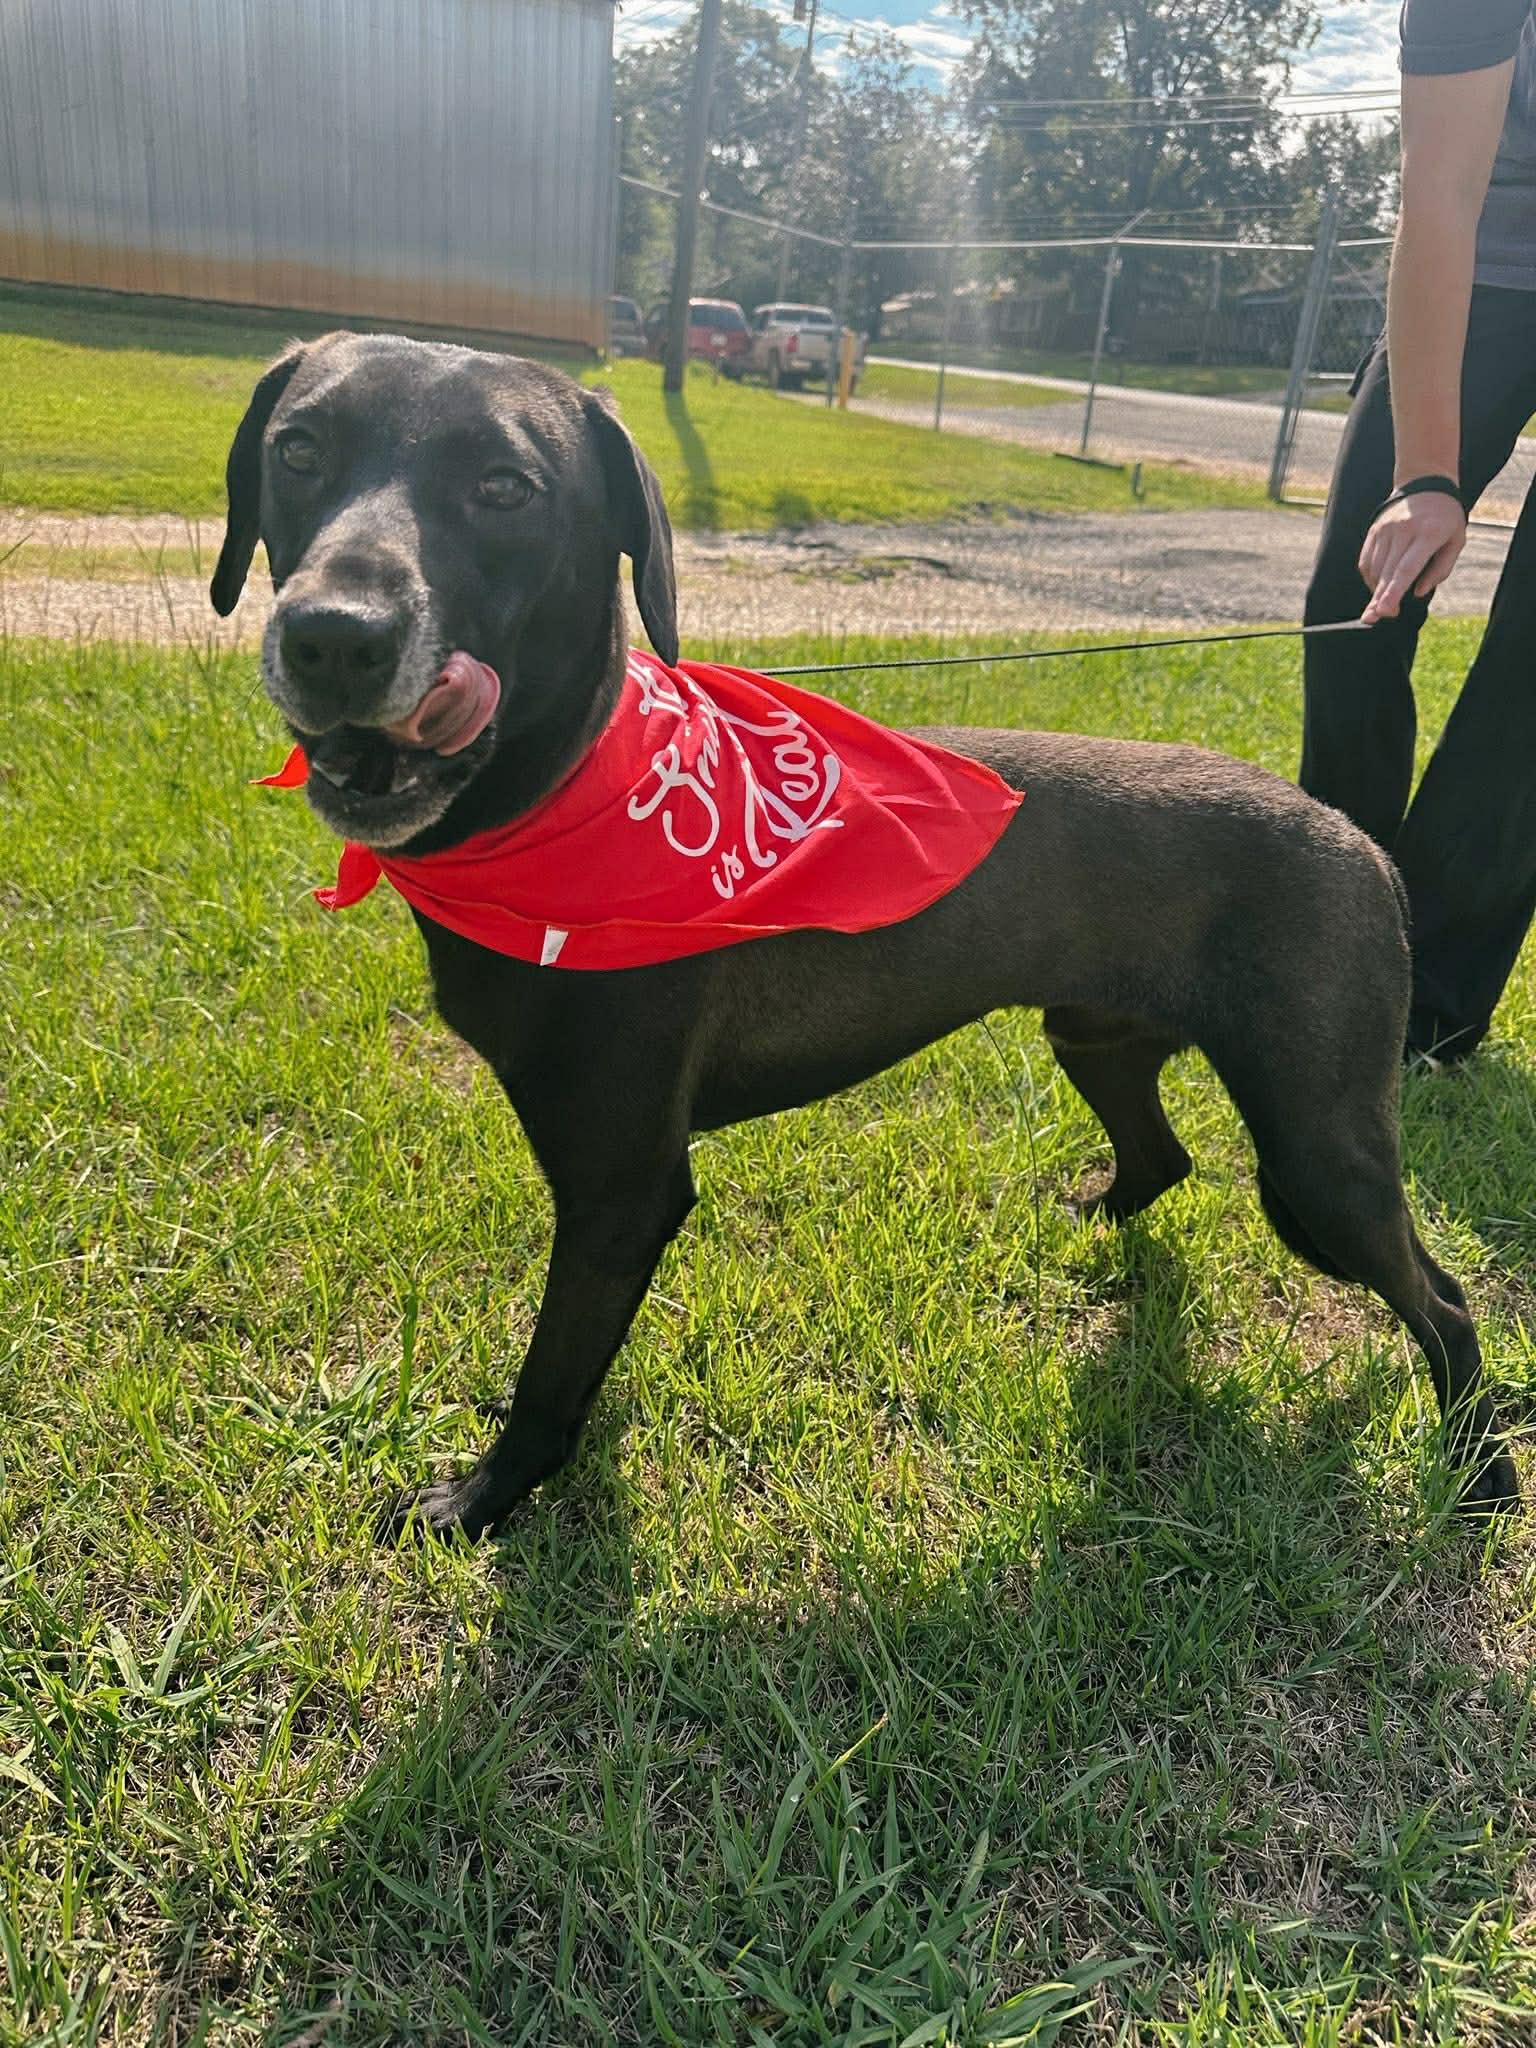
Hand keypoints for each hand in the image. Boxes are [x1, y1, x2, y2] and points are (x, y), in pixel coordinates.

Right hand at [1358, 490, 1466, 621]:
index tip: (1384, 611)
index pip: (1406, 568)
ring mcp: (1386, 529)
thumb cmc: (1445, 518)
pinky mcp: (1375, 530)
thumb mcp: (1456, 541)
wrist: (1426, 483)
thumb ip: (1440, 569)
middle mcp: (1404, 530)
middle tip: (1374, 619)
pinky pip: (1367, 561)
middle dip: (1379, 598)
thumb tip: (1417, 593)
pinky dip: (1371, 577)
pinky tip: (1379, 585)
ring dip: (1377, 589)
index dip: (1394, 591)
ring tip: (1383, 602)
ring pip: (1376, 568)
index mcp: (1429, 533)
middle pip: (1387, 572)